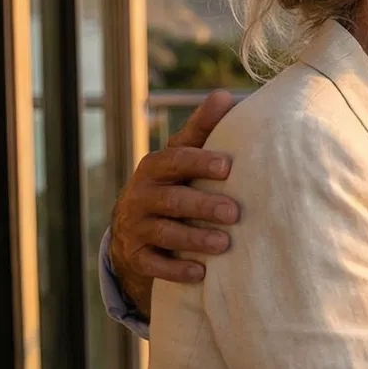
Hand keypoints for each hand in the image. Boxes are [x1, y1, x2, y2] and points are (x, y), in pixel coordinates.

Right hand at [110, 91, 240, 312]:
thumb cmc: (173, 183)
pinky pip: (154, 265)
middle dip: (203, 206)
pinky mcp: (137, 256)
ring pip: (165, 233)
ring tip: (224, 244)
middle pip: (173, 200)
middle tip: (234, 212)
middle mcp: (142, 195)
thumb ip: (203, 129)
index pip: (177, 160)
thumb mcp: (182, 157)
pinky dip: (176, 270)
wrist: (133, 228)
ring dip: (194, 240)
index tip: (227, 166)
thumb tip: (224, 94)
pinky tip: (201, 273)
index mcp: (156, 167)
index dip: (200, 162)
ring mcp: (137, 226)